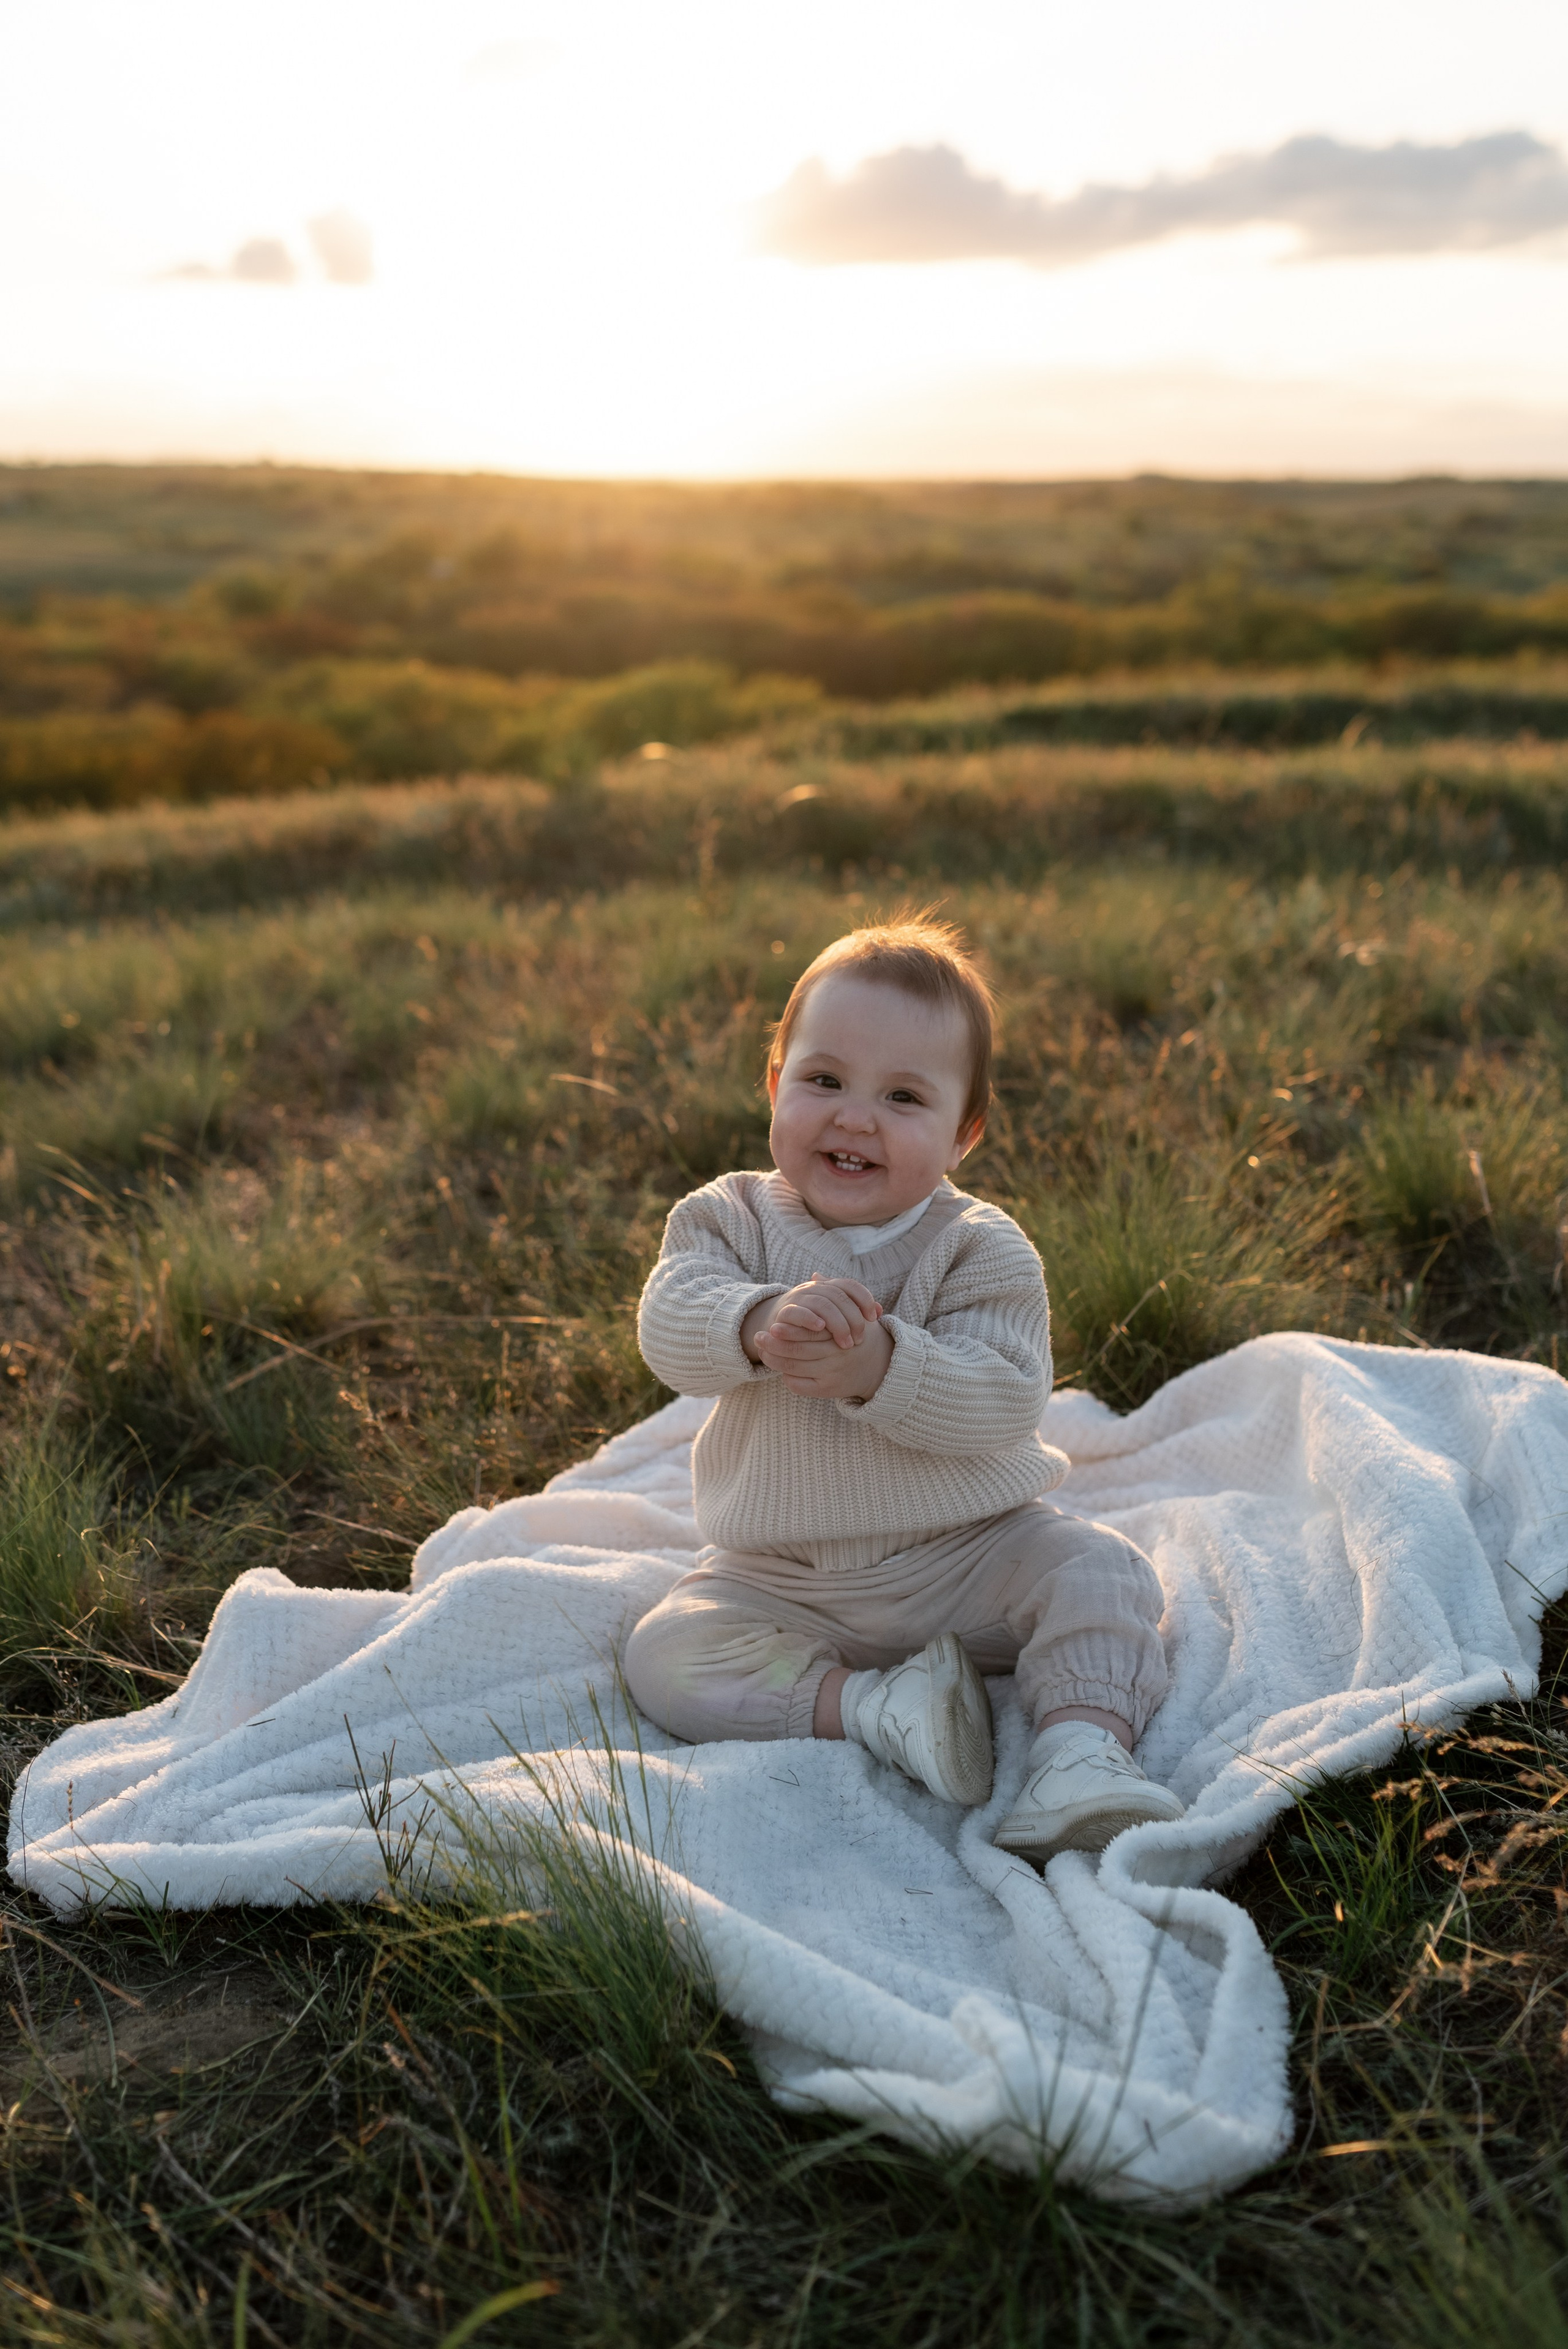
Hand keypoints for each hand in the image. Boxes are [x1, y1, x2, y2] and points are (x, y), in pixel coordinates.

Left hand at [744, 1276, 892, 1400]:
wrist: (879, 1364)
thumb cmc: (857, 1333)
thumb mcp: (851, 1311)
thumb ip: (832, 1292)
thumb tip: (816, 1274)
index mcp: (840, 1334)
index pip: (808, 1332)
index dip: (789, 1329)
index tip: (772, 1324)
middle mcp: (837, 1355)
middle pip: (797, 1351)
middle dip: (774, 1344)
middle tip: (758, 1337)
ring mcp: (832, 1374)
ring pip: (795, 1368)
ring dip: (774, 1360)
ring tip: (761, 1351)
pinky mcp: (828, 1390)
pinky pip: (801, 1386)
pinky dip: (788, 1378)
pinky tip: (779, 1370)